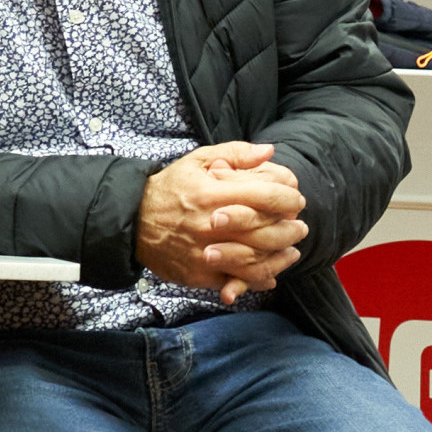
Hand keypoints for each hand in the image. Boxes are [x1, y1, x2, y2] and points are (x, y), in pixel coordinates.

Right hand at [138, 141, 308, 299]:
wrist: (132, 221)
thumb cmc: (169, 189)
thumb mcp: (197, 161)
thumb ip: (235, 154)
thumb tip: (269, 152)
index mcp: (211, 194)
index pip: (263, 196)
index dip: (287, 198)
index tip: (296, 199)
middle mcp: (210, 225)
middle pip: (264, 231)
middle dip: (289, 229)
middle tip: (300, 227)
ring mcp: (205, 252)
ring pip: (254, 260)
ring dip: (279, 257)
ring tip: (291, 251)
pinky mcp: (199, 273)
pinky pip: (236, 279)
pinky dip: (257, 278)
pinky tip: (270, 273)